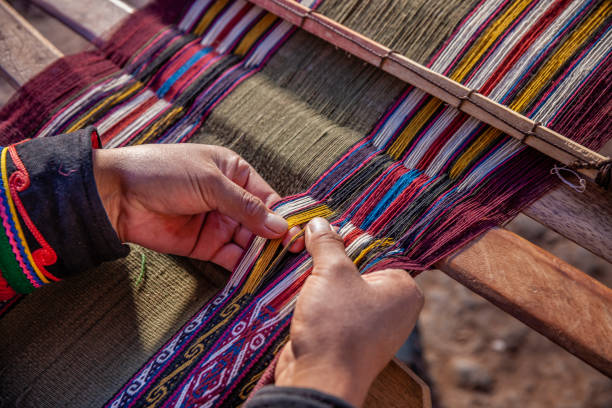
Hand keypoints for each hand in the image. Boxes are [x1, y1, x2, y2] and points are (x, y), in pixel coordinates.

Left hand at [92, 144, 300, 270]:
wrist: (117, 195)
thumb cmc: (163, 173)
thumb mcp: (210, 182)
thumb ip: (246, 207)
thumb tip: (280, 227)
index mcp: (236, 173)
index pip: (269, 198)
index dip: (285, 217)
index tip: (300, 236)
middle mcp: (231, 199)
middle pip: (263, 223)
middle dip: (278, 240)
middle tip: (295, 259)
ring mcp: (219, 224)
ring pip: (251, 243)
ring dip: (264, 256)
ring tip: (282, 271)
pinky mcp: (206, 246)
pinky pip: (232, 258)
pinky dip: (245, 268)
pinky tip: (258, 276)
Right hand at [275, 218, 422, 406]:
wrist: (318, 381)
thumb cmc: (337, 328)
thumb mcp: (333, 273)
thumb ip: (328, 244)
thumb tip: (320, 223)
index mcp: (402, 289)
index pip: (378, 249)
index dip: (349, 236)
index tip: (327, 226)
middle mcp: (392, 308)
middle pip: (357, 267)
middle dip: (330, 257)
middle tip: (307, 241)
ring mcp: (370, 325)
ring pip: (341, 288)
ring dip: (319, 277)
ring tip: (299, 260)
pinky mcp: (347, 337)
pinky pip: (332, 307)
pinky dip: (315, 298)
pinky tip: (296, 287)